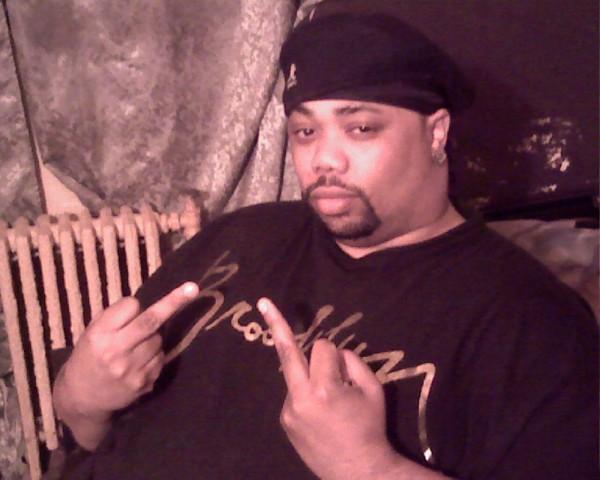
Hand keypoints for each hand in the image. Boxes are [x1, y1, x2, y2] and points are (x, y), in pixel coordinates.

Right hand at [58, 282, 198, 419]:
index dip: (133, 306)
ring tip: (136, 347)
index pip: (130, 306)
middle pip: (151, 321)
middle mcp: (116, 351)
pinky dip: (155, 355)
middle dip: (174, 302)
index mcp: (100, 335)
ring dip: (154, 337)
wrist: (82, 398)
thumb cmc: (88, 357)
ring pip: (159, 340)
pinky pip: (160, 358)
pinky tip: (139, 362)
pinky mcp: (145, 382)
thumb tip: (146, 305)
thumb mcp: (92, 333)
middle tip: (192, 288)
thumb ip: (115, 318)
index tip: (132, 308)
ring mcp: (132, 369)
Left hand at [257, 297, 400, 479]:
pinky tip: (320, 413)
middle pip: (287, 351)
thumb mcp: (374, 390)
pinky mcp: (284, 420)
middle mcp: (300, 397)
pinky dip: (306, 392)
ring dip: (309, 374)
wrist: (356, 471)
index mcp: (325, 388)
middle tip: (262, 301)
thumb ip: (353, 362)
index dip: (336, 354)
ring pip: (296, 374)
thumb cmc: (369, 427)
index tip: (343, 366)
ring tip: (329, 401)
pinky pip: (294, 393)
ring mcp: (288, 410)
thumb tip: (334, 352)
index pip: (323, 348)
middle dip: (275, 323)